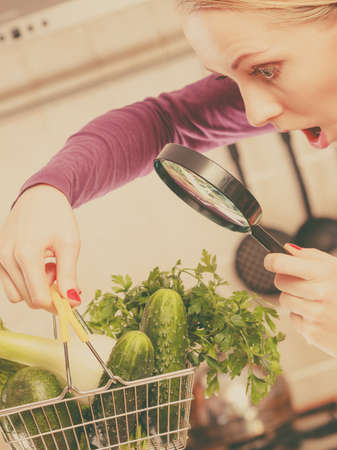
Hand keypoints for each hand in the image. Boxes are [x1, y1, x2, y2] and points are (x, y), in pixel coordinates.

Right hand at [0, 185, 80, 312]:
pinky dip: (25, 281)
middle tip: (60, 272)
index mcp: (26, 254)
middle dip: (49, 293)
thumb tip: (72, 301)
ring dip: (35, 288)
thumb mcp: (69, 244)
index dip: (58, 305)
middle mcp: (6, 258)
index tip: (72, 300)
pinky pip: (10, 284)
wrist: (39, 196)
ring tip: (47, 265)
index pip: (39, 297)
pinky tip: (36, 263)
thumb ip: (69, 275)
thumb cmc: (57, 217)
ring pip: (17, 294)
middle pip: (28, 299)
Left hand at [264, 243, 336, 357]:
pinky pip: (293, 319)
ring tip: (315, 300)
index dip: (272, 260)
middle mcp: (319, 293)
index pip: (282, 263)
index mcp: (324, 273)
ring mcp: (315, 314)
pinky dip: (302, 316)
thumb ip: (312, 257)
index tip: (270, 261)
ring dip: (294, 299)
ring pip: (284, 300)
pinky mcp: (312, 332)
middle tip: (301, 282)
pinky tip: (319, 315)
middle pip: (280, 281)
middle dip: (286, 280)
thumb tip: (287, 249)